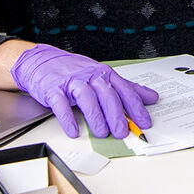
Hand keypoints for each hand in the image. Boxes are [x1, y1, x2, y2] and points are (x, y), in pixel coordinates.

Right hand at [10, 44, 159, 138]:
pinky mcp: (53, 89)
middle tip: (122, 132)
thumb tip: (151, 97)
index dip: (136, 107)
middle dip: (116, 115)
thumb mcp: (103, 76)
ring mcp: (72, 82)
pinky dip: (67, 119)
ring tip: (102, 133)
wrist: (42, 60)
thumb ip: (126, 88)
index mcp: (104, 74)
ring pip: (87, 98)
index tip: (144, 122)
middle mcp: (90, 76)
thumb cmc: (74, 71)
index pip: (124, 90)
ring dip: (95, 117)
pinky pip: (61, 104)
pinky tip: (73, 131)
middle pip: (107, 95)